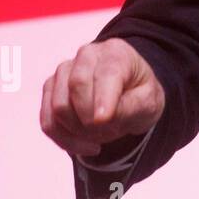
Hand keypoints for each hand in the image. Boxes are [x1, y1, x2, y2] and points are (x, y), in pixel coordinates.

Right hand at [40, 38, 165, 157]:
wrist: (129, 95)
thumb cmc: (140, 95)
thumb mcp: (150, 102)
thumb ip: (131, 106)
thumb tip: (102, 118)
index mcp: (117, 53)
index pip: (106, 74)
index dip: (102, 99)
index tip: (103, 121)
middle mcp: (87, 55)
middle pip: (77, 87)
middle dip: (91, 118)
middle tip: (111, 132)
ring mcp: (64, 71)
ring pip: (59, 106)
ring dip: (79, 131)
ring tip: (101, 135)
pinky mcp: (50, 89)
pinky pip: (48, 121)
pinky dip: (64, 139)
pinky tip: (85, 145)